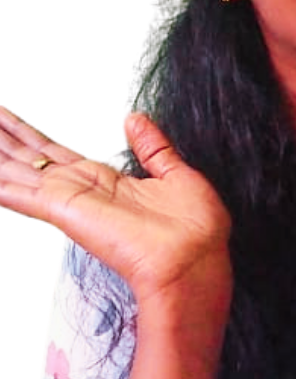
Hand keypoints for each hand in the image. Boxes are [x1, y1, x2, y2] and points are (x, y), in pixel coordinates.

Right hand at [0, 106, 231, 310]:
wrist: (193, 259)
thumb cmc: (194, 229)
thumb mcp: (176, 174)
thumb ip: (152, 146)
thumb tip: (135, 118)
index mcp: (105, 182)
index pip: (56, 153)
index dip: (30, 135)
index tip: (6, 119)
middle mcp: (81, 190)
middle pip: (31, 158)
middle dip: (5, 137)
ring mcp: (70, 201)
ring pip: (19, 172)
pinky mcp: (66, 211)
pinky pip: (23, 194)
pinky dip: (4, 184)